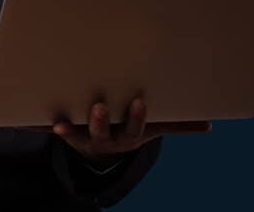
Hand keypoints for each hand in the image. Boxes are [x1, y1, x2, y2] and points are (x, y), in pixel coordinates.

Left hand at [50, 99, 210, 167]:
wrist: (105, 153)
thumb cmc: (130, 130)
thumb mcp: (152, 129)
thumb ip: (178, 126)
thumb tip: (209, 125)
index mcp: (130, 135)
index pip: (135, 127)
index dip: (136, 116)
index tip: (137, 101)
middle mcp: (108, 139)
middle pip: (105, 132)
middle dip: (101, 120)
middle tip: (98, 105)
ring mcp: (87, 139)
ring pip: (79, 134)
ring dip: (72, 129)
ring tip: (62, 122)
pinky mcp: (69, 136)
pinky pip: (59, 133)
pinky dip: (52, 130)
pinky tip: (44, 124)